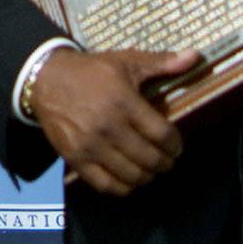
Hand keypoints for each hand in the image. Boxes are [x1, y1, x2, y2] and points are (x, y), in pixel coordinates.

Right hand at [33, 47, 198, 196]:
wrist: (46, 79)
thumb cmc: (91, 70)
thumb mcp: (126, 61)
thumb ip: (162, 63)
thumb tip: (195, 56)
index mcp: (124, 102)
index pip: (162, 135)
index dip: (176, 145)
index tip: (176, 146)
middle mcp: (108, 126)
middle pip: (150, 159)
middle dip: (165, 163)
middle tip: (165, 160)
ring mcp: (90, 145)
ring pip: (131, 175)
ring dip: (147, 176)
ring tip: (148, 169)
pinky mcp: (75, 158)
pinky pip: (106, 185)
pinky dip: (123, 187)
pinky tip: (127, 178)